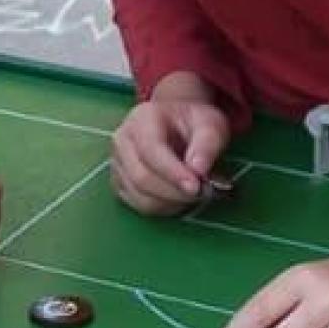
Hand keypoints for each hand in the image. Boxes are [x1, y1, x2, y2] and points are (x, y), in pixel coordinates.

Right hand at [111, 97, 230, 216]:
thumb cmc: (192, 123)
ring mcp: (118, 165)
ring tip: (195, 193)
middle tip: (204, 193)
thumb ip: (207, 145)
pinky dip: (165, 208)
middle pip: (142, 178)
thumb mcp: (210, 125)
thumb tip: (198, 171)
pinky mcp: (120, 184)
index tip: (197, 187)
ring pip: (141, 197)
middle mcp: (122, 142)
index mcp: (142, 120)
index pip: (151, 151)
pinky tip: (180, 197)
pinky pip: (140, 205)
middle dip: (175, 192)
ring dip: (172, 203)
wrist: (176, 123)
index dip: (173, 173)